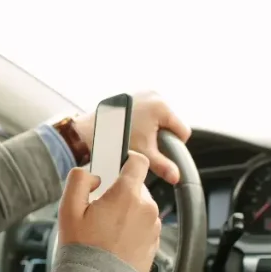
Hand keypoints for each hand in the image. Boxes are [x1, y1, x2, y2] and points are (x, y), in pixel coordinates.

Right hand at [58, 151, 160, 271]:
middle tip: (99, 210)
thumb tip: (92, 175)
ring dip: (126, 212)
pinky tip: (114, 242)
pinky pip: (143, 227)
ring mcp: (152, 227)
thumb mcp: (68, 209)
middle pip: (136, 187)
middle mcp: (146, 208)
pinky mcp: (154, 244)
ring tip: (105, 230)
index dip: (126, 160)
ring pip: (140, 208)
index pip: (138, 162)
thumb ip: (78, 180)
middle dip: (119, 193)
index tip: (117, 165)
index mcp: (127, 195)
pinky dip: (131, 230)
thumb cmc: (83, 249)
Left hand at [72, 91, 191, 184]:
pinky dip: (144, 120)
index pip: (182, 131)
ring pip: (160, 117)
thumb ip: (163, 166)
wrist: (88, 131)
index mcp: (162, 108)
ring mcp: (143, 93)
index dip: (175, 146)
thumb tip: (176, 177)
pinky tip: (132, 130)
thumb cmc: (115, 141)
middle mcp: (154, 96)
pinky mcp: (133, 95)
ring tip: (138, 137)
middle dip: (162, 136)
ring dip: (153, 129)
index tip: (162, 152)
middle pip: (171, 123)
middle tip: (147, 146)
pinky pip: (148, 110)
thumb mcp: (143, 154)